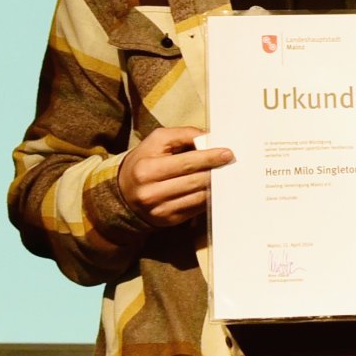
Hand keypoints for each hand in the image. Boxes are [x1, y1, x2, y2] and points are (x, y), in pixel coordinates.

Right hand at [117, 126, 234, 226]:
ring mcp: (160, 209)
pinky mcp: (168, 220)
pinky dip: (208, 197)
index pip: (186, 163)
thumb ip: (183, 134)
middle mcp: (151, 193)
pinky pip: (196, 208)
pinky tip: (214, 187)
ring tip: (226, 174)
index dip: (209, 158)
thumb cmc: (144, 161)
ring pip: (198, 196)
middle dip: (216, 171)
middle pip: (195, 181)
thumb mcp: (157, 141)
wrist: (123, 192)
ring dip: (215, 185)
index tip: (227, 153)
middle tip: (231, 162)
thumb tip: (209, 137)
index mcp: (146, 170)